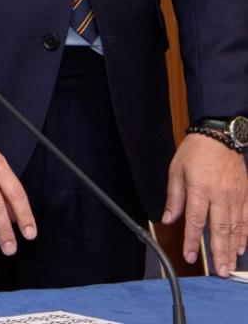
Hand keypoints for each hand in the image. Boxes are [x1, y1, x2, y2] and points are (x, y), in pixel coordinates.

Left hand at [162, 132, 247, 275]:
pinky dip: (245, 235)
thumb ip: (175, 197)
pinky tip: (241, 247)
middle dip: (219, 252)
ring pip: (236, 227)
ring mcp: (236, 196)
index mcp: (199, 188)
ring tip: (230, 266)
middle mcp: (220, 195)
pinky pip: (247, 218)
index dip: (191, 240)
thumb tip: (169, 219)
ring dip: (233, 248)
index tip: (189, 256)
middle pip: (220, 229)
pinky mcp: (245, 194)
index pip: (195, 220)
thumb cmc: (195, 152)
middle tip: (220, 272)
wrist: (220, 136)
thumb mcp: (176, 170)